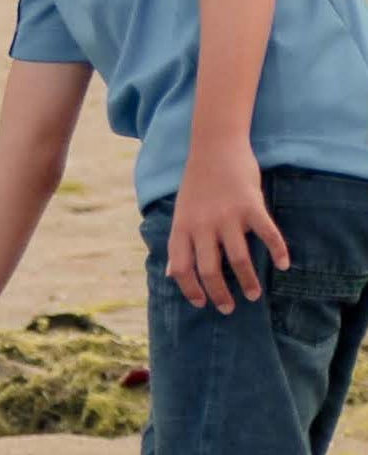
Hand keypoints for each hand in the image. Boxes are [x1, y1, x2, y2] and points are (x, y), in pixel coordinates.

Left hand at [168, 145, 289, 311]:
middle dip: (219, 293)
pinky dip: (278, 250)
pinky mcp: (250, 205)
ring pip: (237, 258)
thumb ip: (179, 242)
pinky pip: (267, 234)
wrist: (214, 146)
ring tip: (254, 295)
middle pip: (209, 268)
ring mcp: (227, 215)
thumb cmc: (197, 183)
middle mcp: (202, 224)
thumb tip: (170, 272)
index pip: (180, 266)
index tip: (201, 303)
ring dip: (248, 280)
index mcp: (182, 226)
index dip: (189, 289)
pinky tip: (284, 264)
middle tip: (229, 308)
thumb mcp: (181, 212)